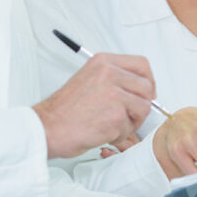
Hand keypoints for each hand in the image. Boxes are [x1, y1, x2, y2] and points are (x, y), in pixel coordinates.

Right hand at [32, 53, 155, 158]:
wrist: (48, 127)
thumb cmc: (65, 110)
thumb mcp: (90, 79)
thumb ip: (114, 79)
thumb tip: (142, 88)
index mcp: (103, 62)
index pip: (141, 65)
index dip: (148, 81)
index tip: (145, 93)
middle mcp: (109, 73)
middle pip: (146, 87)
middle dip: (141, 105)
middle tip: (129, 115)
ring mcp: (114, 93)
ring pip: (143, 107)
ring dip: (131, 122)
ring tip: (112, 125)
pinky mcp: (116, 115)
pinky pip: (131, 127)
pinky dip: (120, 135)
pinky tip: (103, 133)